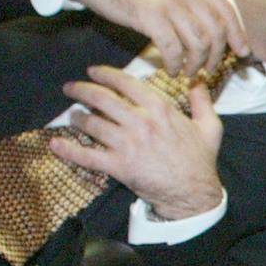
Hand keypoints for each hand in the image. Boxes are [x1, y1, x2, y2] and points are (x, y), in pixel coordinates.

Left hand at [52, 65, 222, 218]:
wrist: (194, 194)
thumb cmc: (201, 161)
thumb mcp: (210, 128)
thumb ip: (202, 102)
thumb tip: (197, 82)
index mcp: (159, 109)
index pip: (125, 83)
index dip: (105, 74)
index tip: (93, 71)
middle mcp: (140, 122)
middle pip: (101, 99)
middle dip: (81, 90)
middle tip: (70, 88)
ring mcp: (127, 144)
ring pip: (92, 124)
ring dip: (77, 117)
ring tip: (72, 115)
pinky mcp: (119, 166)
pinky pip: (88, 156)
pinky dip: (68, 150)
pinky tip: (55, 144)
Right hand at [67, 0, 248, 74]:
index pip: (227, 11)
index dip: (237, 35)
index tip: (241, 52)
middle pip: (216, 32)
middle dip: (216, 57)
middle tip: (208, 69)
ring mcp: (168, 1)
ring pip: (198, 44)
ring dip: (196, 65)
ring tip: (189, 71)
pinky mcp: (150, 16)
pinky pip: (173, 50)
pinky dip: (176, 64)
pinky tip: (172, 69)